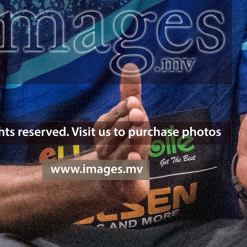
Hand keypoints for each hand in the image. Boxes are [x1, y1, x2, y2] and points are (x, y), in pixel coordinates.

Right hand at [88, 63, 150, 203]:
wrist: (117, 182)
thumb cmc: (125, 142)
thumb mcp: (130, 117)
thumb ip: (130, 93)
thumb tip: (130, 65)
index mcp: (105, 130)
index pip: (113, 117)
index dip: (123, 110)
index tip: (134, 101)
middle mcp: (105, 147)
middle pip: (118, 132)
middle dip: (128, 122)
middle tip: (139, 113)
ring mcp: (113, 166)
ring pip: (122, 150)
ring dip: (132, 140)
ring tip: (141, 129)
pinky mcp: (124, 182)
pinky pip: (125, 172)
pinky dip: (129, 164)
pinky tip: (134, 156)